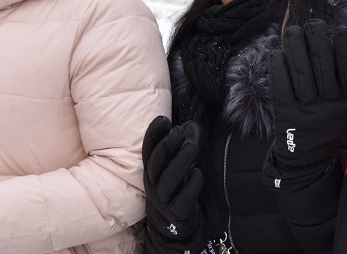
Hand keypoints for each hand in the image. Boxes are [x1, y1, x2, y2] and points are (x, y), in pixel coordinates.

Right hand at [142, 116, 205, 247]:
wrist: (174, 227)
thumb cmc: (176, 189)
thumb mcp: (175, 166)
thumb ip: (182, 146)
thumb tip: (192, 126)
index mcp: (152, 170)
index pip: (148, 150)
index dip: (153, 134)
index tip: (163, 119)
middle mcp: (154, 184)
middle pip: (156, 163)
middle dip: (166, 145)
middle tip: (179, 131)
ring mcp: (163, 200)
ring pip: (168, 179)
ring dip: (180, 161)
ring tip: (192, 147)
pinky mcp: (176, 213)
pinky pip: (182, 199)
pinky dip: (191, 185)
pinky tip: (198, 174)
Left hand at [268, 19, 346, 172]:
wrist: (307, 157)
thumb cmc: (328, 120)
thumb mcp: (345, 106)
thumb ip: (344, 78)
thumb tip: (335, 40)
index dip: (346, 49)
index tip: (342, 29)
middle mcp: (329, 107)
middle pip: (322, 66)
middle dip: (317, 39)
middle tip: (313, 23)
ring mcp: (306, 111)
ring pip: (300, 71)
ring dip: (296, 46)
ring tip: (294, 31)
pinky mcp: (285, 115)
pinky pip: (280, 84)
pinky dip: (278, 66)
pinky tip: (278, 52)